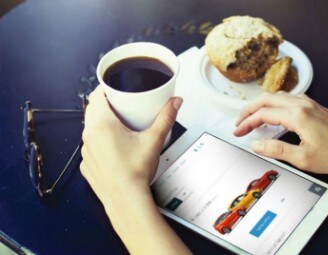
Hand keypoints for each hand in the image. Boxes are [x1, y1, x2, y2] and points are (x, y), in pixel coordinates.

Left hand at [80, 86, 182, 204]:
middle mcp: (90, 136)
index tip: (113, 87)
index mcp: (102, 125)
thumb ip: (166, 118)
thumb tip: (174, 103)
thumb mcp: (154, 140)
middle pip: (92, 110)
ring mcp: (86, 151)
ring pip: (90, 128)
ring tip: (118, 125)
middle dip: (105, 105)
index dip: (104, 89)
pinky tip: (113, 148)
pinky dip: (99, 142)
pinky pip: (90, 146)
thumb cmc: (135, 173)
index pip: (96, 96)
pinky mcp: (87, 164)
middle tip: (121, 105)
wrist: (126, 199)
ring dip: (100, 123)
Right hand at [234, 92, 327, 173]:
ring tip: (252, 117)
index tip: (238, 132)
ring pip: (277, 96)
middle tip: (239, 122)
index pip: (263, 114)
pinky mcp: (314, 106)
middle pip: (266, 99)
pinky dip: (274, 103)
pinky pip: (288, 98)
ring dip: (261, 105)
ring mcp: (309, 103)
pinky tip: (274, 113)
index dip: (247, 123)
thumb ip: (276, 150)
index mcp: (297, 116)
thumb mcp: (302, 159)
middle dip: (249, 110)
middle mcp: (302, 104)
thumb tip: (256, 145)